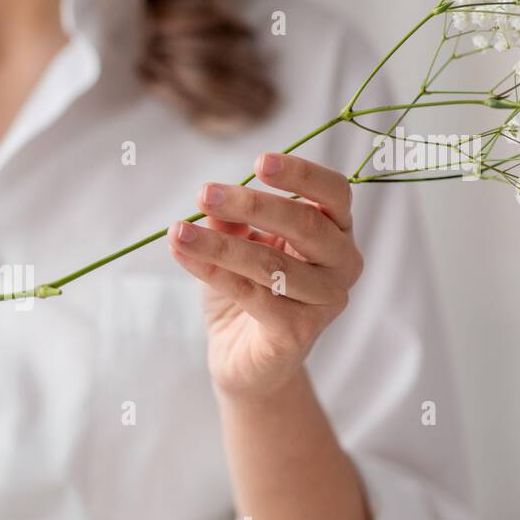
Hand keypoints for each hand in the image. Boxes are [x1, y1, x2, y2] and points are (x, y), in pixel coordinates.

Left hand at [167, 153, 362, 399]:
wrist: (244, 359)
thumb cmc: (247, 291)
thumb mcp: (237, 244)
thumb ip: (231, 220)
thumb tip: (211, 199)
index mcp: (336, 232)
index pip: (334, 193)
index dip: (301, 174)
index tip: (259, 161)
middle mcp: (342, 265)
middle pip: (304, 224)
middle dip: (250, 204)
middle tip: (203, 193)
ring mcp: (325, 301)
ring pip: (271, 264)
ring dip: (218, 244)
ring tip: (177, 231)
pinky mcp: (299, 332)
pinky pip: (252, 295)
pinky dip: (212, 272)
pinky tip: (183, 254)